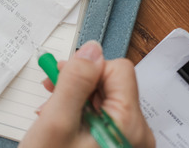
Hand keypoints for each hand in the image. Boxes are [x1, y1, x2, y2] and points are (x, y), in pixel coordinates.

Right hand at [20, 41, 154, 147]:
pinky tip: (62, 126)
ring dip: (77, 100)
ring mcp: (129, 144)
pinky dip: (81, 117)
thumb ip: (75, 82)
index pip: (118, 69)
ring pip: (106, 103)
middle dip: (79, 84)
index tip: (62, 77)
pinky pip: (104, 121)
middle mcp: (137, 135)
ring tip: (52, 112)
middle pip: (113, 86)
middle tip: (50, 91)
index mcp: (129, 125)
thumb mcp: (56, 122)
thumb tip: (91, 50)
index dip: (87, 69)